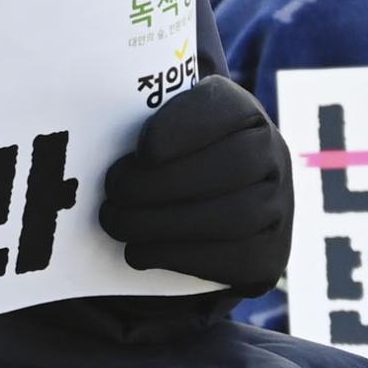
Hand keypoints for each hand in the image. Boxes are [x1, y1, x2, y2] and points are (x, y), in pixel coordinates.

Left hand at [99, 78, 294, 292]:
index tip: (141, 150)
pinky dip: (178, 256)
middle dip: (161, 184)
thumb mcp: (167, 124)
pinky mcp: (271, 255)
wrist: (220, 207)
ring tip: (117, 223)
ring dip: (163, 224)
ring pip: (231, 216)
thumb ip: (143, 115)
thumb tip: (87, 124)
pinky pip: (233, 259)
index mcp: (243, 112)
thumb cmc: (177, 158)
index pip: (223, 109)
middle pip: (230, 167)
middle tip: (112, 194)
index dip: (183, 128)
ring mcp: (280, 207)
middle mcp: (274, 154)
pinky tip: (140, 251)